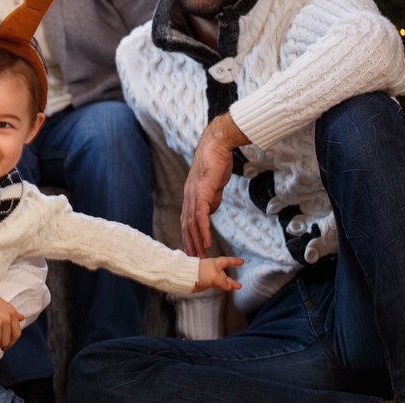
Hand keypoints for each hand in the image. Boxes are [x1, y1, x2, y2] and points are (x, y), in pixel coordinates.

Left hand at [182, 113, 249, 256]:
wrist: (217, 145)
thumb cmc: (217, 162)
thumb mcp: (214, 185)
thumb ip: (212, 199)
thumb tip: (211, 211)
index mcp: (190, 195)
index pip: (187, 219)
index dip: (189, 236)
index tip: (192, 249)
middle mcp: (188, 196)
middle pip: (187, 225)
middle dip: (190, 244)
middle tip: (194, 260)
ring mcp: (194, 195)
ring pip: (192, 224)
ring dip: (197, 242)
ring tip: (201, 256)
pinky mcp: (202, 192)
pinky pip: (201, 216)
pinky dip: (203, 231)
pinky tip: (206, 243)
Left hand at [194, 256, 243, 292]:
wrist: (185, 277)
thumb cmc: (200, 272)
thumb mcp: (214, 276)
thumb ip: (223, 281)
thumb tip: (229, 286)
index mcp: (215, 263)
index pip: (227, 261)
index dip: (234, 261)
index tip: (242, 261)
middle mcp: (213, 269)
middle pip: (224, 273)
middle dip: (232, 279)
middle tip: (239, 285)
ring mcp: (209, 276)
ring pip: (221, 280)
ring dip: (228, 284)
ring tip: (235, 288)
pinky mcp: (205, 282)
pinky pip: (216, 284)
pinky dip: (222, 286)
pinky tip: (225, 289)